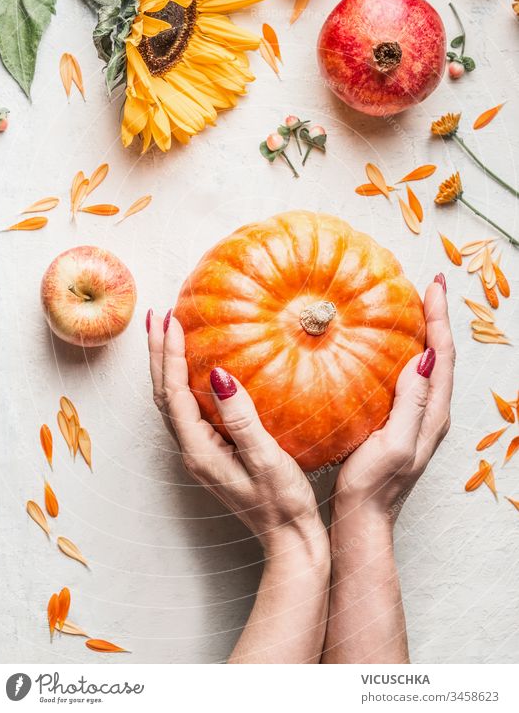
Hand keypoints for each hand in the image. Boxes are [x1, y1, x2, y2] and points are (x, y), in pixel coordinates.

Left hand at [148, 310, 328, 561]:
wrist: (290, 539)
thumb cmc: (282, 503)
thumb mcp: (266, 459)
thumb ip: (240, 418)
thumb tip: (217, 375)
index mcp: (198, 451)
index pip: (172, 393)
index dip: (168, 355)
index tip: (170, 320)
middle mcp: (192, 450)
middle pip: (162, 394)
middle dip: (157, 354)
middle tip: (158, 316)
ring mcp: (201, 452)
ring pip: (173, 401)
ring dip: (167, 365)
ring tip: (169, 333)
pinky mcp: (213, 451)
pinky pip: (190, 409)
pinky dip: (186, 381)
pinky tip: (201, 368)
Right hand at [331, 276, 454, 525]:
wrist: (363, 519)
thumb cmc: (373, 487)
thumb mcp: (393, 445)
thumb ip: (410, 405)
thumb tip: (422, 360)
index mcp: (432, 415)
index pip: (443, 356)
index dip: (439, 319)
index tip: (432, 287)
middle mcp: (431, 414)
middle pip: (441, 356)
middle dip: (436, 319)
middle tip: (426, 287)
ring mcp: (417, 419)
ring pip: (427, 366)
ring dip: (424, 334)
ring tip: (411, 307)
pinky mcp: (400, 423)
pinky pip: (410, 378)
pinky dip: (406, 353)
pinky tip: (387, 347)